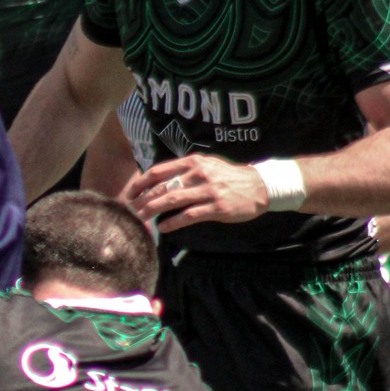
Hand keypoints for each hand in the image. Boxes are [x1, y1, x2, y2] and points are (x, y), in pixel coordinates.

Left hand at [121, 154, 270, 231]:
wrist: (259, 186)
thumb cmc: (228, 176)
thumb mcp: (207, 165)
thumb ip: (184, 170)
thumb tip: (159, 180)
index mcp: (193, 162)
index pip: (159, 171)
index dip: (141, 183)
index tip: (130, 193)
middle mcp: (199, 174)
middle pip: (162, 187)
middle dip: (143, 199)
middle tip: (130, 210)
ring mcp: (208, 191)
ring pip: (173, 200)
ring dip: (153, 210)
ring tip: (141, 218)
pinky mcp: (217, 207)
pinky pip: (189, 215)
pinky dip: (173, 222)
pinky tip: (163, 227)